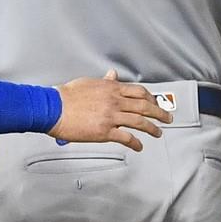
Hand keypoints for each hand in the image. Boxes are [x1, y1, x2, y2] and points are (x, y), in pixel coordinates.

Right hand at [48, 71, 172, 150]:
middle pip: (144, 106)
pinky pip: (126, 137)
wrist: (53, 108)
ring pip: (139, 121)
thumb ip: (104, 81)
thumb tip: (112, 75)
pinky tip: (139, 146)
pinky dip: (136, 143)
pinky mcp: (105, 131)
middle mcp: (114, 101)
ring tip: (158, 133)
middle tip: (167, 118)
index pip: (138, 92)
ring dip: (152, 128)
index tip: (156, 102)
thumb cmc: (66, 96)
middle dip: (159, 112)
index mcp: (111, 88)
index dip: (151, 98)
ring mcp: (111, 116)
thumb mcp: (88, 83)